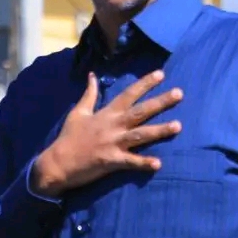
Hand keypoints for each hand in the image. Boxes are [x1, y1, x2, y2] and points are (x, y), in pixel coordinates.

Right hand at [31, 70, 183, 197]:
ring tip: (178, 126)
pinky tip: (159, 164)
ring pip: (140, 135)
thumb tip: (92, 75)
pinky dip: (144, 163)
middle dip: (160, 102)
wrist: (58, 163)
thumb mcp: (78, 112)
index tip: (161, 74)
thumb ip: (89, 94)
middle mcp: (112, 125)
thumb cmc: (69, 137)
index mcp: (106, 113)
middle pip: (140, 111)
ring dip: (159, 130)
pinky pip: (131, 162)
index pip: (129, 94)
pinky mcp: (111, 160)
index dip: (145, 83)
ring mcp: (112, 143)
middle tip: (180, 93)